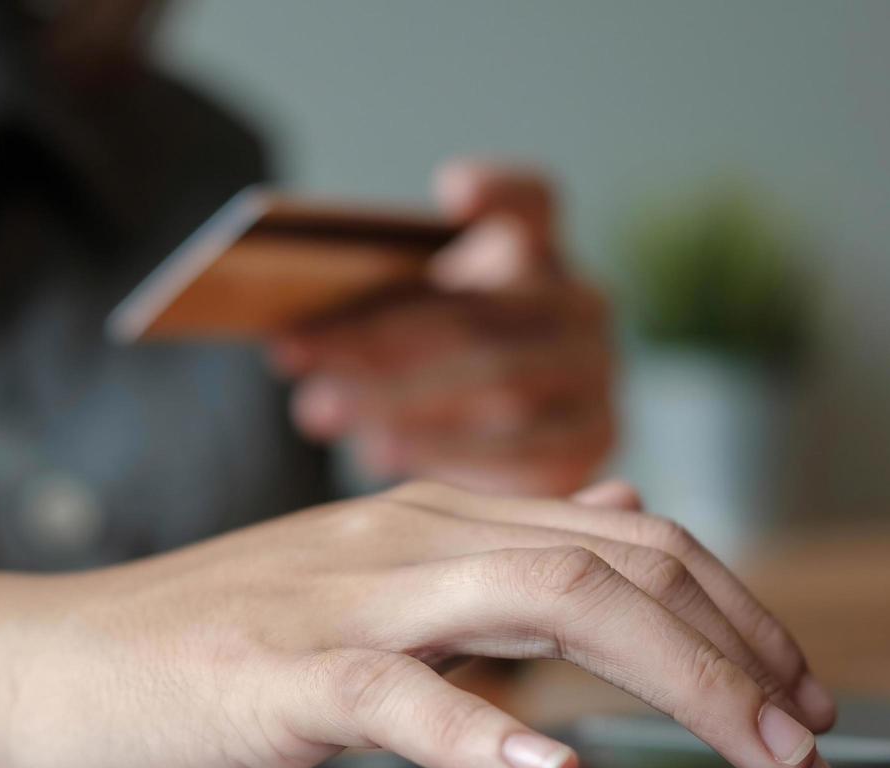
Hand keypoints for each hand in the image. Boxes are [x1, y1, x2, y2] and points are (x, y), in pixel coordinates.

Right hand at [0, 480, 840, 767]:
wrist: (32, 661)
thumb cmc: (201, 647)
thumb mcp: (366, 597)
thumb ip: (487, 571)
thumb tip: (613, 534)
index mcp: (436, 522)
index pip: (630, 540)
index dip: (739, 612)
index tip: (804, 697)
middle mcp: (407, 537)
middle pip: (618, 564)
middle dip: (743, 655)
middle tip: (814, 753)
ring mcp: (340, 596)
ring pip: (543, 597)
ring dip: (677, 678)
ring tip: (758, 753)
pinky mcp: (270, 671)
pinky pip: (394, 689)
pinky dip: (483, 727)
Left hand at [271, 160, 615, 496]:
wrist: (511, 446)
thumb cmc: (442, 364)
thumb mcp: (413, 318)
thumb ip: (369, 309)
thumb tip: (292, 344)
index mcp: (536, 250)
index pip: (532, 201)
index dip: (498, 192)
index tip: (453, 190)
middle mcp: (582, 303)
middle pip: (478, 315)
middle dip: (375, 339)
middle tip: (294, 353)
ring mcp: (597, 373)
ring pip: (498, 385)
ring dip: (398, 402)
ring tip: (322, 411)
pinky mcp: (594, 441)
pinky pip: (521, 452)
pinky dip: (444, 454)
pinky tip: (380, 454)